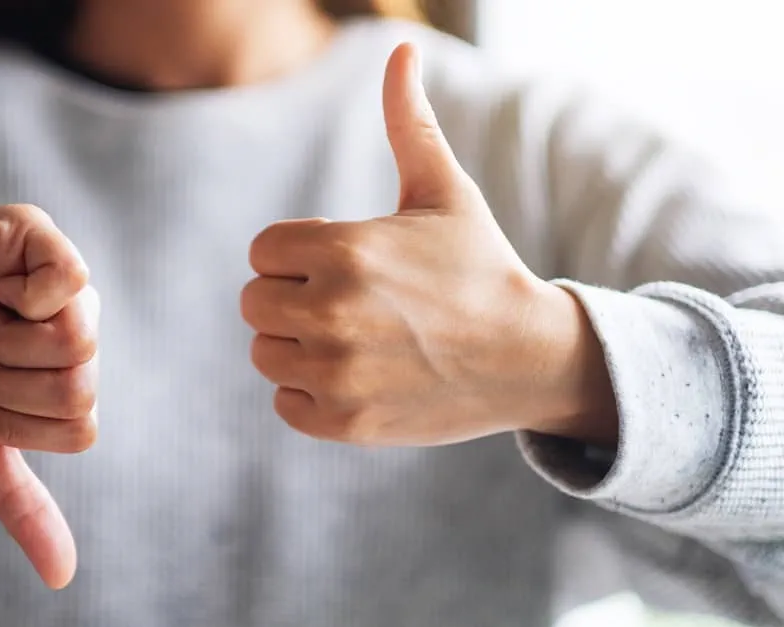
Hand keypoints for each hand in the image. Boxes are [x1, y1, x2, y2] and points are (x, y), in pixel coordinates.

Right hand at [0, 203, 97, 588]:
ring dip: (7, 347)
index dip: (15, 424)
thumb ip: (20, 502)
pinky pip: (70, 281)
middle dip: (8, 388)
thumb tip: (61, 576)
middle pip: (83, 385)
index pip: (81, 425)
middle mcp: (74, 320)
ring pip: (78, 341)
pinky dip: (23, 302)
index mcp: (67, 368)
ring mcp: (58, 274)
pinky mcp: (34, 232)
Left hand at [240, 43, 616, 447]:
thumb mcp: (444, 190)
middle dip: (292, 297)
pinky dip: (310, 393)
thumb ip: (408, 122)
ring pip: (265, 351)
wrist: (529, 358)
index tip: (344, 262)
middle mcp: (332, 313)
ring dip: (297, 345)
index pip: (262, 251)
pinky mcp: (344, 422)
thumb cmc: (480, 267)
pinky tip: (358, 376)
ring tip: (354, 338)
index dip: (298, 255)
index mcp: (344, 251)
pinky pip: (285, 402)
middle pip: (255, 302)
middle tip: (349, 302)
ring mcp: (337, 374)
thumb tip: (401, 46)